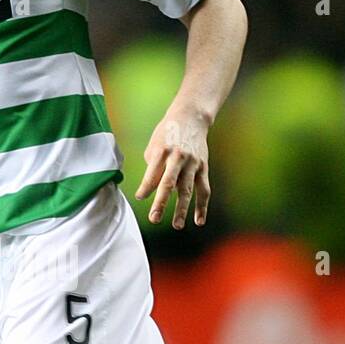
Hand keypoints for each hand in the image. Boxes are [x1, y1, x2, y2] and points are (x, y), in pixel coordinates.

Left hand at [135, 106, 210, 228]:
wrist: (191, 118)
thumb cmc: (167, 134)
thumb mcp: (154, 145)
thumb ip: (153, 167)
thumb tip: (151, 190)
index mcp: (162, 151)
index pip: (152, 173)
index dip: (146, 187)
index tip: (140, 197)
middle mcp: (178, 158)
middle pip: (169, 183)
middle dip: (161, 202)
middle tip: (154, 219)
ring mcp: (192, 164)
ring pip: (187, 189)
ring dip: (183, 209)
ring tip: (177, 225)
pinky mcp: (203, 168)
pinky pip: (204, 189)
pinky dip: (202, 206)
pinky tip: (199, 221)